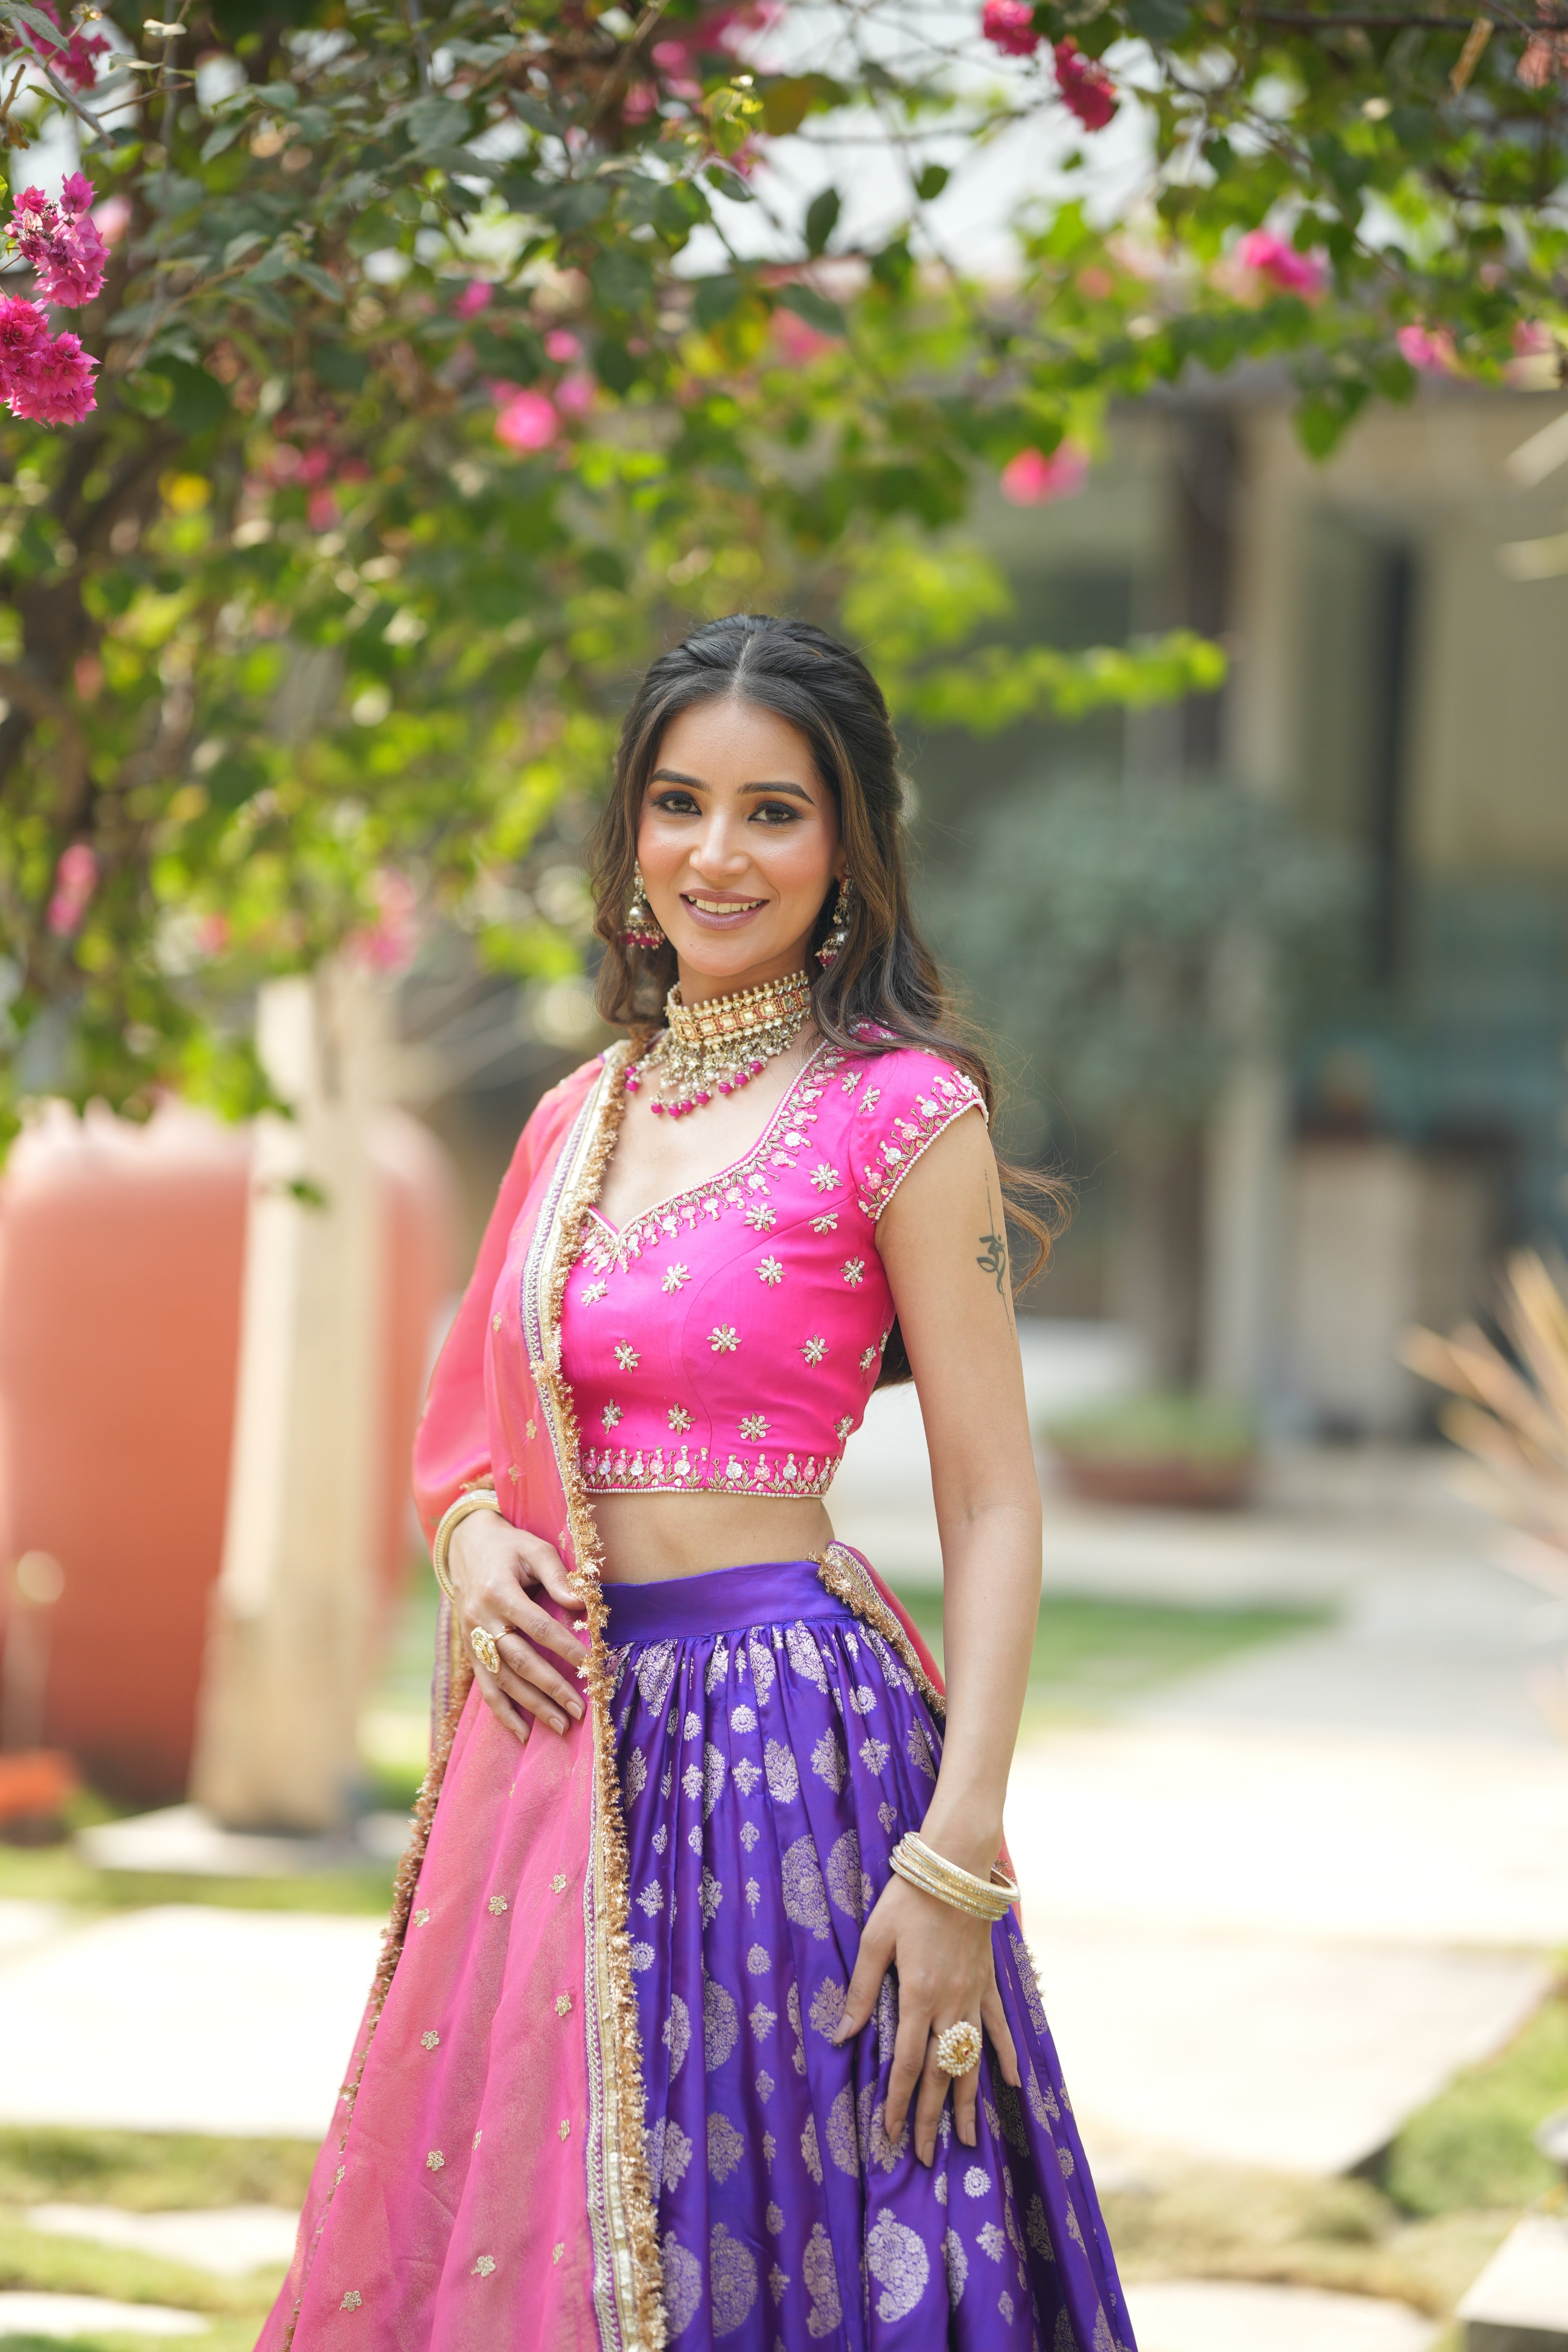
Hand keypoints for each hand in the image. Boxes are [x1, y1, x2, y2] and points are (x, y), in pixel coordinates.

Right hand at [446, 1508, 587, 1745]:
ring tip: (560, 1725)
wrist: (465, 1546)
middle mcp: (481, 1619)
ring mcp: (473, 1638)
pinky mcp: (471, 1651)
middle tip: (580, 1709)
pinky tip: (521, 1732)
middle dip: (551, 1687)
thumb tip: (581, 1604)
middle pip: (520, 1660)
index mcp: (498, 1592)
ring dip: (531, 1706)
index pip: (537, 1626)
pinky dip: (502, 1712)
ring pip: (503, 1680)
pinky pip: (485, 1687)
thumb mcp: (535, 1549)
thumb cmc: (509, 1547)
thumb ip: (557, 1575)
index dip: (564, 1647)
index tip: (590, 1664)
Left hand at [833, 1870, 1020, 2166]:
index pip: (908, 2064)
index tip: (891, 2134)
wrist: (954, 1867)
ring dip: (970, 2101)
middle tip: (927, 2157)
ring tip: (968, 2139)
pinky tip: (1014, 2082)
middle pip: (942, 2074)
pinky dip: (1008, 2054)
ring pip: (972, 2060)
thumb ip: (861, 1991)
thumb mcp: (874, 1940)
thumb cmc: (908, 1900)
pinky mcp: (988, 1982)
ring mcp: (973, 1996)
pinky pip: (999, 2026)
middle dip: (933, 2118)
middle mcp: (949, 2005)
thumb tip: (841, 2034)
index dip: (899, 2102)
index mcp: (917, 1997)